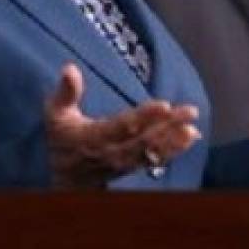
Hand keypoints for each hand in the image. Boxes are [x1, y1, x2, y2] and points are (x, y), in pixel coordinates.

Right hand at [44, 63, 201, 187]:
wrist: (66, 180)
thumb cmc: (61, 140)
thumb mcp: (55, 114)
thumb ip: (65, 92)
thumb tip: (69, 68)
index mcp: (93, 137)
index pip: (122, 127)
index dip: (144, 117)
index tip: (164, 105)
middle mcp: (112, 152)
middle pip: (143, 140)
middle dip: (168, 126)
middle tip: (190, 112)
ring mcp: (124, 162)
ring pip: (152, 152)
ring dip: (174, 140)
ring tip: (193, 128)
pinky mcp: (133, 166)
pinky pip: (155, 159)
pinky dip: (174, 149)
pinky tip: (191, 138)